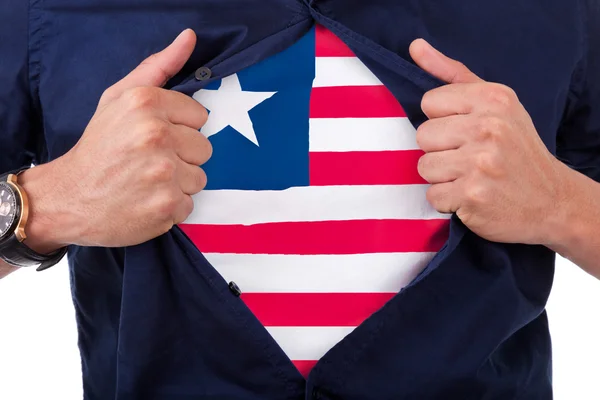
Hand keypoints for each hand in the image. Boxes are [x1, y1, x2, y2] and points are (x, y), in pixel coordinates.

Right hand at [21, 29, 211, 249]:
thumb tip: (190, 37)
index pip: (200, 116)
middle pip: (204, 148)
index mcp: (146, 103)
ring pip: (199, 178)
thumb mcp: (119, 98)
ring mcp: (162, 174)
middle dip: (181, 156)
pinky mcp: (166, 206)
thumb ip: (158, 67)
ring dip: (178, 183)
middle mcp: (156, 135)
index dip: (179, 128)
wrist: (69, 196)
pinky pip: (189, 205)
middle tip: (149, 161)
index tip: (155, 137)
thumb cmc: (99, 146)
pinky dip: (170, 207)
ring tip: (147, 181)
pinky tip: (146, 201)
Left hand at [409, 39, 566, 244]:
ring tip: (469, 177)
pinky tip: (470, 196)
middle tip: (469, 158)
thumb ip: (453, 74)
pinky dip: (448, 202)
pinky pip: (433, 196)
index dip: (442, 120)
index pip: (429, 102)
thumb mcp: (495, 103)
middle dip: (440, 150)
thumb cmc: (516, 148)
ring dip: (442, 177)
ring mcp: (480, 162)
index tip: (465, 131)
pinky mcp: (473, 195)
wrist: (551, 200)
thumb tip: (415, 47)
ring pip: (424, 166)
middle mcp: (488, 127)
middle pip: (422, 135)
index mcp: (493, 98)